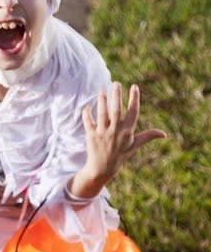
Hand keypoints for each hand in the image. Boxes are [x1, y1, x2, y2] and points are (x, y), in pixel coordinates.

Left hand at [71, 82, 165, 196]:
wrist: (103, 167)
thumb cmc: (120, 155)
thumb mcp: (135, 145)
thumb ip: (148, 136)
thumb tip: (164, 134)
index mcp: (128, 131)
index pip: (133, 112)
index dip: (134, 98)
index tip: (134, 86)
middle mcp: (116, 131)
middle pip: (116, 110)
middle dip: (116, 96)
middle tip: (116, 83)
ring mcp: (103, 133)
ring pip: (102, 114)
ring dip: (102, 101)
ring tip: (102, 91)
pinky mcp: (91, 135)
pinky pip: (88, 121)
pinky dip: (87, 113)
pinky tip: (88, 106)